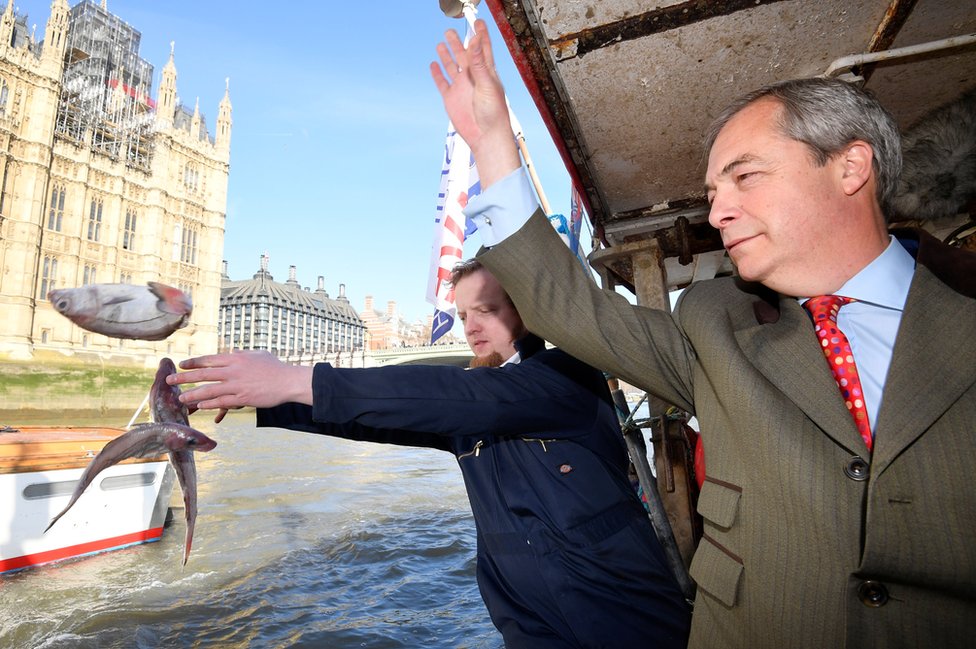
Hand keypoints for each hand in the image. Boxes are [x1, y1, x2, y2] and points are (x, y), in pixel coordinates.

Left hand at [167, 351, 313, 418]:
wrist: (288, 381)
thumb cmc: (275, 367)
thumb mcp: (257, 354)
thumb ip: (242, 354)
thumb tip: (232, 353)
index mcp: (235, 358)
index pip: (209, 359)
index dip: (193, 362)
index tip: (181, 364)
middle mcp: (233, 370)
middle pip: (203, 374)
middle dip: (184, 378)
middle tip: (170, 381)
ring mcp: (237, 385)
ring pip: (209, 390)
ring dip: (192, 394)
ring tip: (181, 398)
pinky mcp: (242, 398)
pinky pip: (221, 401)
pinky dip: (209, 403)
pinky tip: (200, 405)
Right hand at [431, 19, 520, 188]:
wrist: (485, 136)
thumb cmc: (493, 112)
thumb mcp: (487, 84)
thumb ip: (480, 62)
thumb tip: (475, 41)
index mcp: (486, 72)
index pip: (483, 48)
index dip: (480, 35)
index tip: (477, 21)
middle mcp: (473, 77)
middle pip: (464, 55)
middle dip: (458, 42)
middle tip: (451, 31)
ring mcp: (461, 87)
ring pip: (452, 66)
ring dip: (447, 55)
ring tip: (441, 43)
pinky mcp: (451, 98)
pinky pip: (442, 83)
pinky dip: (437, 73)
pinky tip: (434, 64)